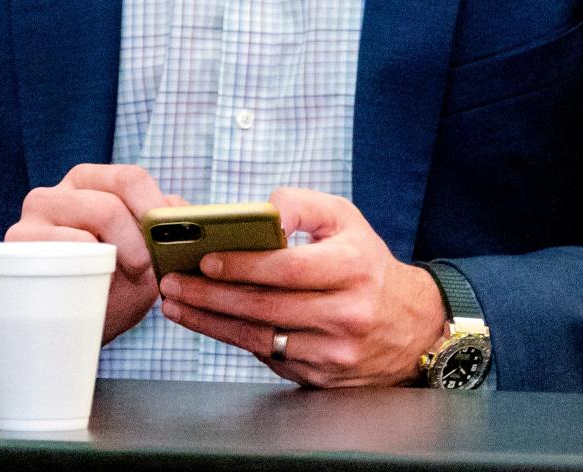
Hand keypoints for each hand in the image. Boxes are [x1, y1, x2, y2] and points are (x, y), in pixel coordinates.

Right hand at [6, 163, 184, 343]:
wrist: (64, 332)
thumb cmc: (109, 287)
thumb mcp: (143, 255)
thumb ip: (163, 229)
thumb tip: (180, 212)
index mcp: (91, 182)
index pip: (129, 178)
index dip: (153, 209)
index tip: (166, 240)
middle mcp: (59, 191)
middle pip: (109, 203)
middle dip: (136, 241)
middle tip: (144, 271)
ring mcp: (33, 217)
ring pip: (82, 231)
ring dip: (113, 258)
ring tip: (117, 281)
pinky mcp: (16, 244)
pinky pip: (59, 251)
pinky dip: (83, 270)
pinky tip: (87, 286)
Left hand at [157, 187, 446, 386]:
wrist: (410, 325)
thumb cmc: (365, 261)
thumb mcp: (344, 219)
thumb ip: (301, 204)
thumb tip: (261, 210)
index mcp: (354, 266)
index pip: (291, 267)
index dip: (245, 264)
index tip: (206, 259)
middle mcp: (347, 313)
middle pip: (267, 306)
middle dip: (211, 294)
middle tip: (172, 281)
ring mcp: (334, 352)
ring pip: (260, 337)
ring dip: (210, 321)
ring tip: (176, 303)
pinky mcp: (321, 377)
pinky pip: (267, 357)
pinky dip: (231, 339)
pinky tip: (205, 323)